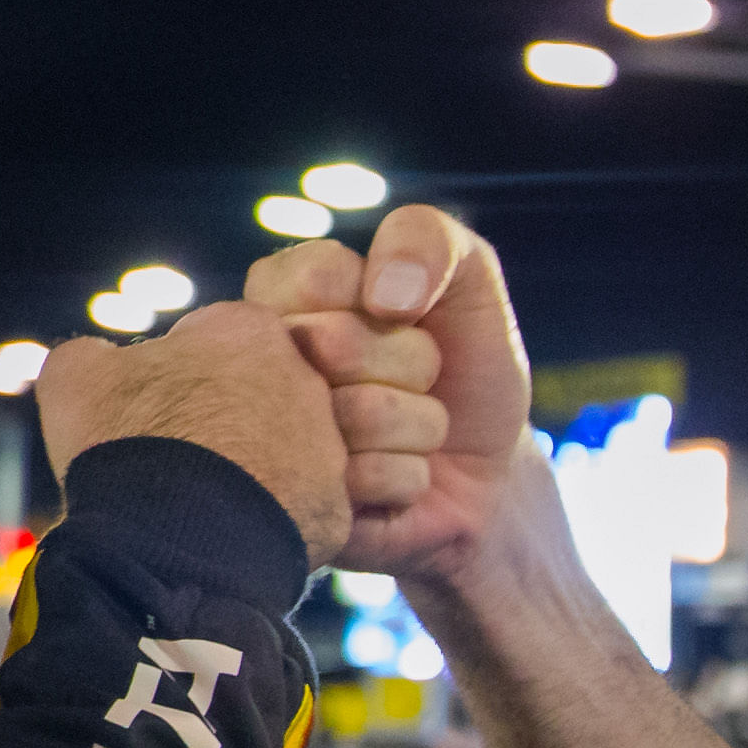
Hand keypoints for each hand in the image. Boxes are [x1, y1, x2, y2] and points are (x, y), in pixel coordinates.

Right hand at [35, 300, 358, 566]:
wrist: (167, 542)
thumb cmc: (121, 445)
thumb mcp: (74, 377)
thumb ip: (94, 354)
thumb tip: (102, 362)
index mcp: (245, 330)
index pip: (217, 337)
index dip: (181, 371)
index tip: (155, 407)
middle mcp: (302, 379)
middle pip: (263, 391)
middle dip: (229, 417)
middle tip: (182, 457)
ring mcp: (327, 447)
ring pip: (290, 451)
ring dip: (255, 469)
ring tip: (203, 505)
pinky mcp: (335, 510)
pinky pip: (305, 511)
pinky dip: (274, 523)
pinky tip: (232, 538)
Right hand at [244, 205, 540, 590]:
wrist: (488, 472)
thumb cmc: (466, 366)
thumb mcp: (467, 279)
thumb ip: (426, 239)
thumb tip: (382, 295)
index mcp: (280, 300)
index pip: (314, 275)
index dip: (384, 302)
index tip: (404, 317)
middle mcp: (260, 368)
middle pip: (335, 343)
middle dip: (409, 361)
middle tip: (415, 380)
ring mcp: (270, 442)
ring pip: (358, 413)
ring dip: (417, 424)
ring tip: (409, 432)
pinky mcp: (295, 508)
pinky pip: (368, 479)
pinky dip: (409, 477)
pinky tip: (400, 477)